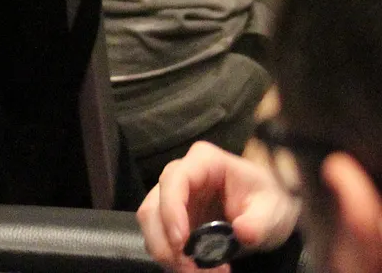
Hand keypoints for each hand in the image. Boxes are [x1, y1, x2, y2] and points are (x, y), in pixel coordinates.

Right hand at [136, 142, 300, 272]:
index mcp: (203, 162)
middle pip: (153, 205)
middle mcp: (179, 175)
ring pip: (150, 224)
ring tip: (199, 272)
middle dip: (166, 241)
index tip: (181, 242)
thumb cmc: (269, 200)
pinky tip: (199, 270)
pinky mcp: (172, 219)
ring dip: (167, 253)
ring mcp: (173, 197)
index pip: (174, 180)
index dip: (171, 210)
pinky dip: (174, 258)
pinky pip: (160, 238)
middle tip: (191, 269)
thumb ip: (260, 221)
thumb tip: (242, 232)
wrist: (268, 213)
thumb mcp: (274, 209)